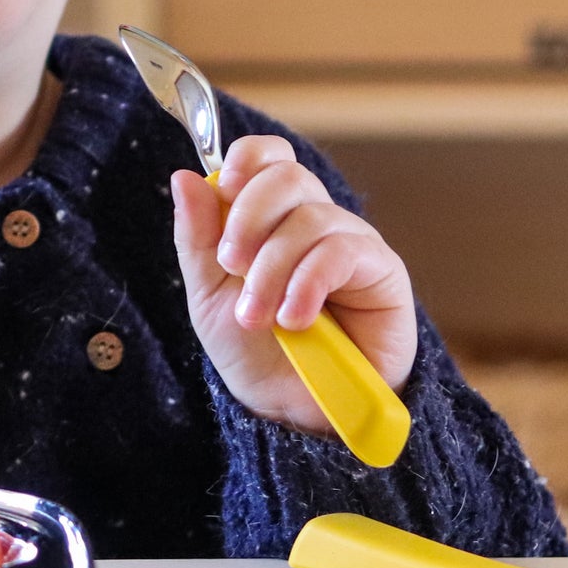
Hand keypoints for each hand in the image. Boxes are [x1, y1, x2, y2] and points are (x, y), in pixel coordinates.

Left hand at [169, 135, 416, 435]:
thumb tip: (184, 177)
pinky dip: (308, 282)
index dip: (248, 158)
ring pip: (311, 217)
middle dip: (249, 218)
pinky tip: (294, 319)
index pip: (269, 157)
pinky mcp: (383, 272)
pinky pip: (344, 251)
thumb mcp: (208, 293)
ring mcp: (351, 243)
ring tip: (259, 316)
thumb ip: (198, 236)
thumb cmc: (251, 350)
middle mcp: (314, 220)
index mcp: (271, 216)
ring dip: (273, 268)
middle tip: (231, 266)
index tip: (225, 184)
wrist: (289, 410)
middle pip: (288, 176)